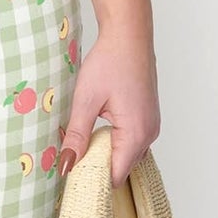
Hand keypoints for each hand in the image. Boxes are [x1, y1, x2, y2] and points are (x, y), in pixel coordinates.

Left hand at [55, 16, 159, 184]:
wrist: (129, 36)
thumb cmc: (109, 63)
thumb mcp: (85, 101)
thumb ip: (76, 136)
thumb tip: (66, 166)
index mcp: (135, 134)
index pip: (115, 176)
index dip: (93, 181)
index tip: (71, 180)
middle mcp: (149, 134)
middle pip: (122, 168)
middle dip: (97, 169)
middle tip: (71, 164)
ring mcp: (151, 126)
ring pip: (127, 155)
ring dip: (105, 155)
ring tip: (81, 149)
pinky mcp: (148, 118)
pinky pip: (132, 142)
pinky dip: (114, 143)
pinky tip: (96, 133)